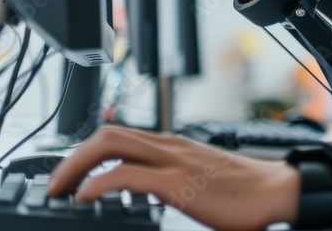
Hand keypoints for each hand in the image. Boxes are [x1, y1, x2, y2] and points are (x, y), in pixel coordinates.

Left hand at [46, 125, 299, 230]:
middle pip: (106, 133)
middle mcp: (169, 145)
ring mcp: (173, 160)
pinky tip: (87, 198)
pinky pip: (124, 175)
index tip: (70, 177)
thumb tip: (146, 193)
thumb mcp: (201, 178)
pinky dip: (97, 184)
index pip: (119, 135)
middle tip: (55, 185)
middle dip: (70, 158)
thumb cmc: (245, 191)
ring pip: (110, 144)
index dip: (86, 154)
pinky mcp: (177, 182)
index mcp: (174, 145)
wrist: (276, 193)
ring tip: (61, 190)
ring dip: (75, 167)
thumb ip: (174, 178)